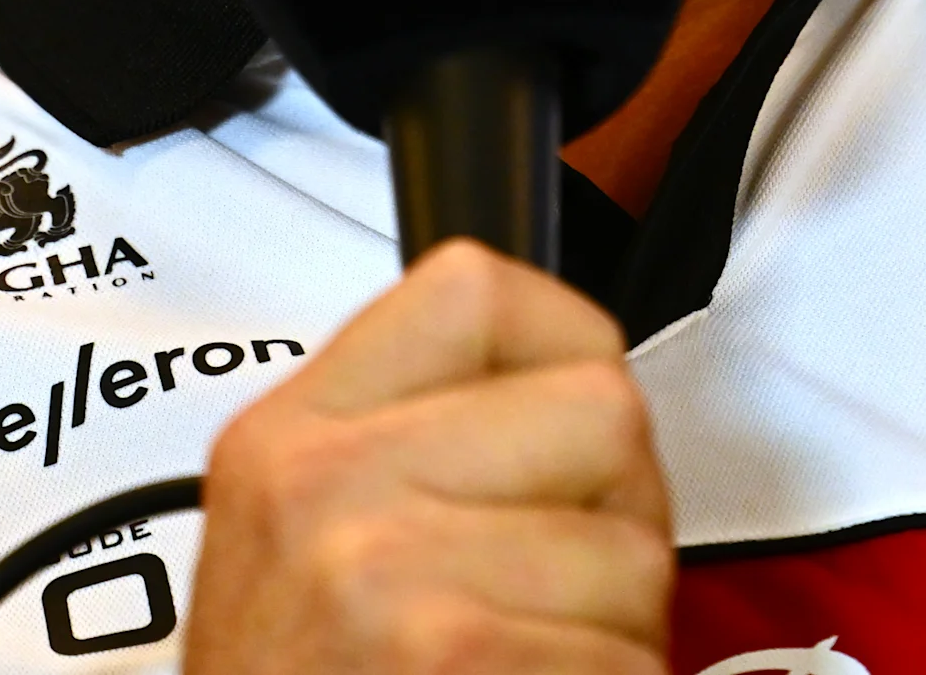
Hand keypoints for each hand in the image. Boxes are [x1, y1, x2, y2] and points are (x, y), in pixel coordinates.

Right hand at [183, 239, 674, 672]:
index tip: (561, 432)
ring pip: (635, 552)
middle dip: (614, 512)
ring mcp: (387, 578)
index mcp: (290, 435)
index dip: (567, 351)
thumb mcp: (298, 542)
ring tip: (521, 667)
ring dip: (614, 630)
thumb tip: (582, 381)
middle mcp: (327, 489)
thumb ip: (414, 442)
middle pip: (604, 412)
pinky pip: (626, 656)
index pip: (481, 288)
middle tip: (547, 592)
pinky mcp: (458, 659)